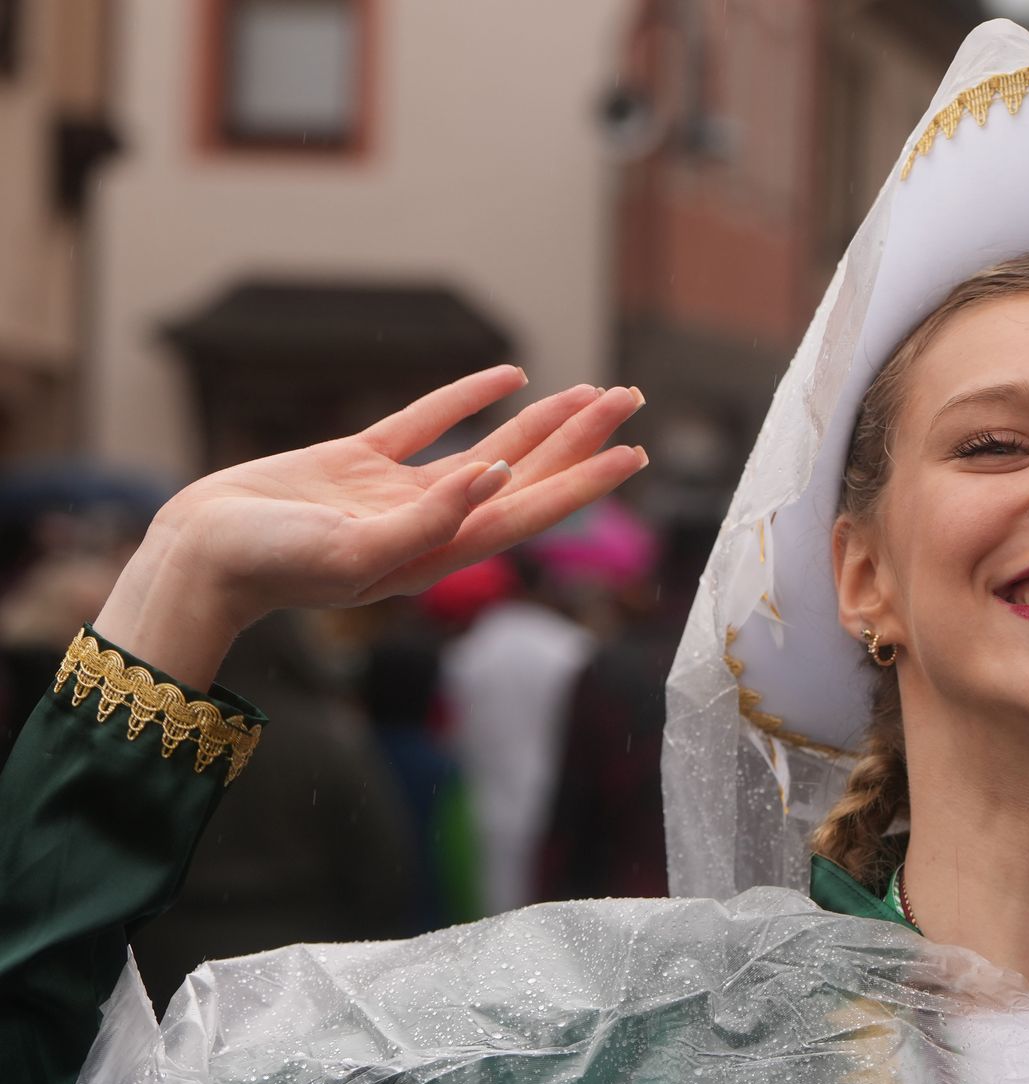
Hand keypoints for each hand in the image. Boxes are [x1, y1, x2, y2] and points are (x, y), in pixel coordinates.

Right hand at [96, 366, 647, 687]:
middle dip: (580, 438)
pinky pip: (429, 424)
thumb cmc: (272, 566)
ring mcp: (400, 493)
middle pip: (526, 473)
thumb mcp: (357, 553)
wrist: (199, 556)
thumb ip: (431, 519)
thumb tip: (497, 476)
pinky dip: (469, 399)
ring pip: (490, 446)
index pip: (532, 509)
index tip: (633, 452)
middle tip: (632, 399)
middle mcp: (434, 523)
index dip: (586, 482)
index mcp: (441, 551)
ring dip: (542, 422)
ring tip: (593, 392)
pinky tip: (507, 378)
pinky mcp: (361, 463)